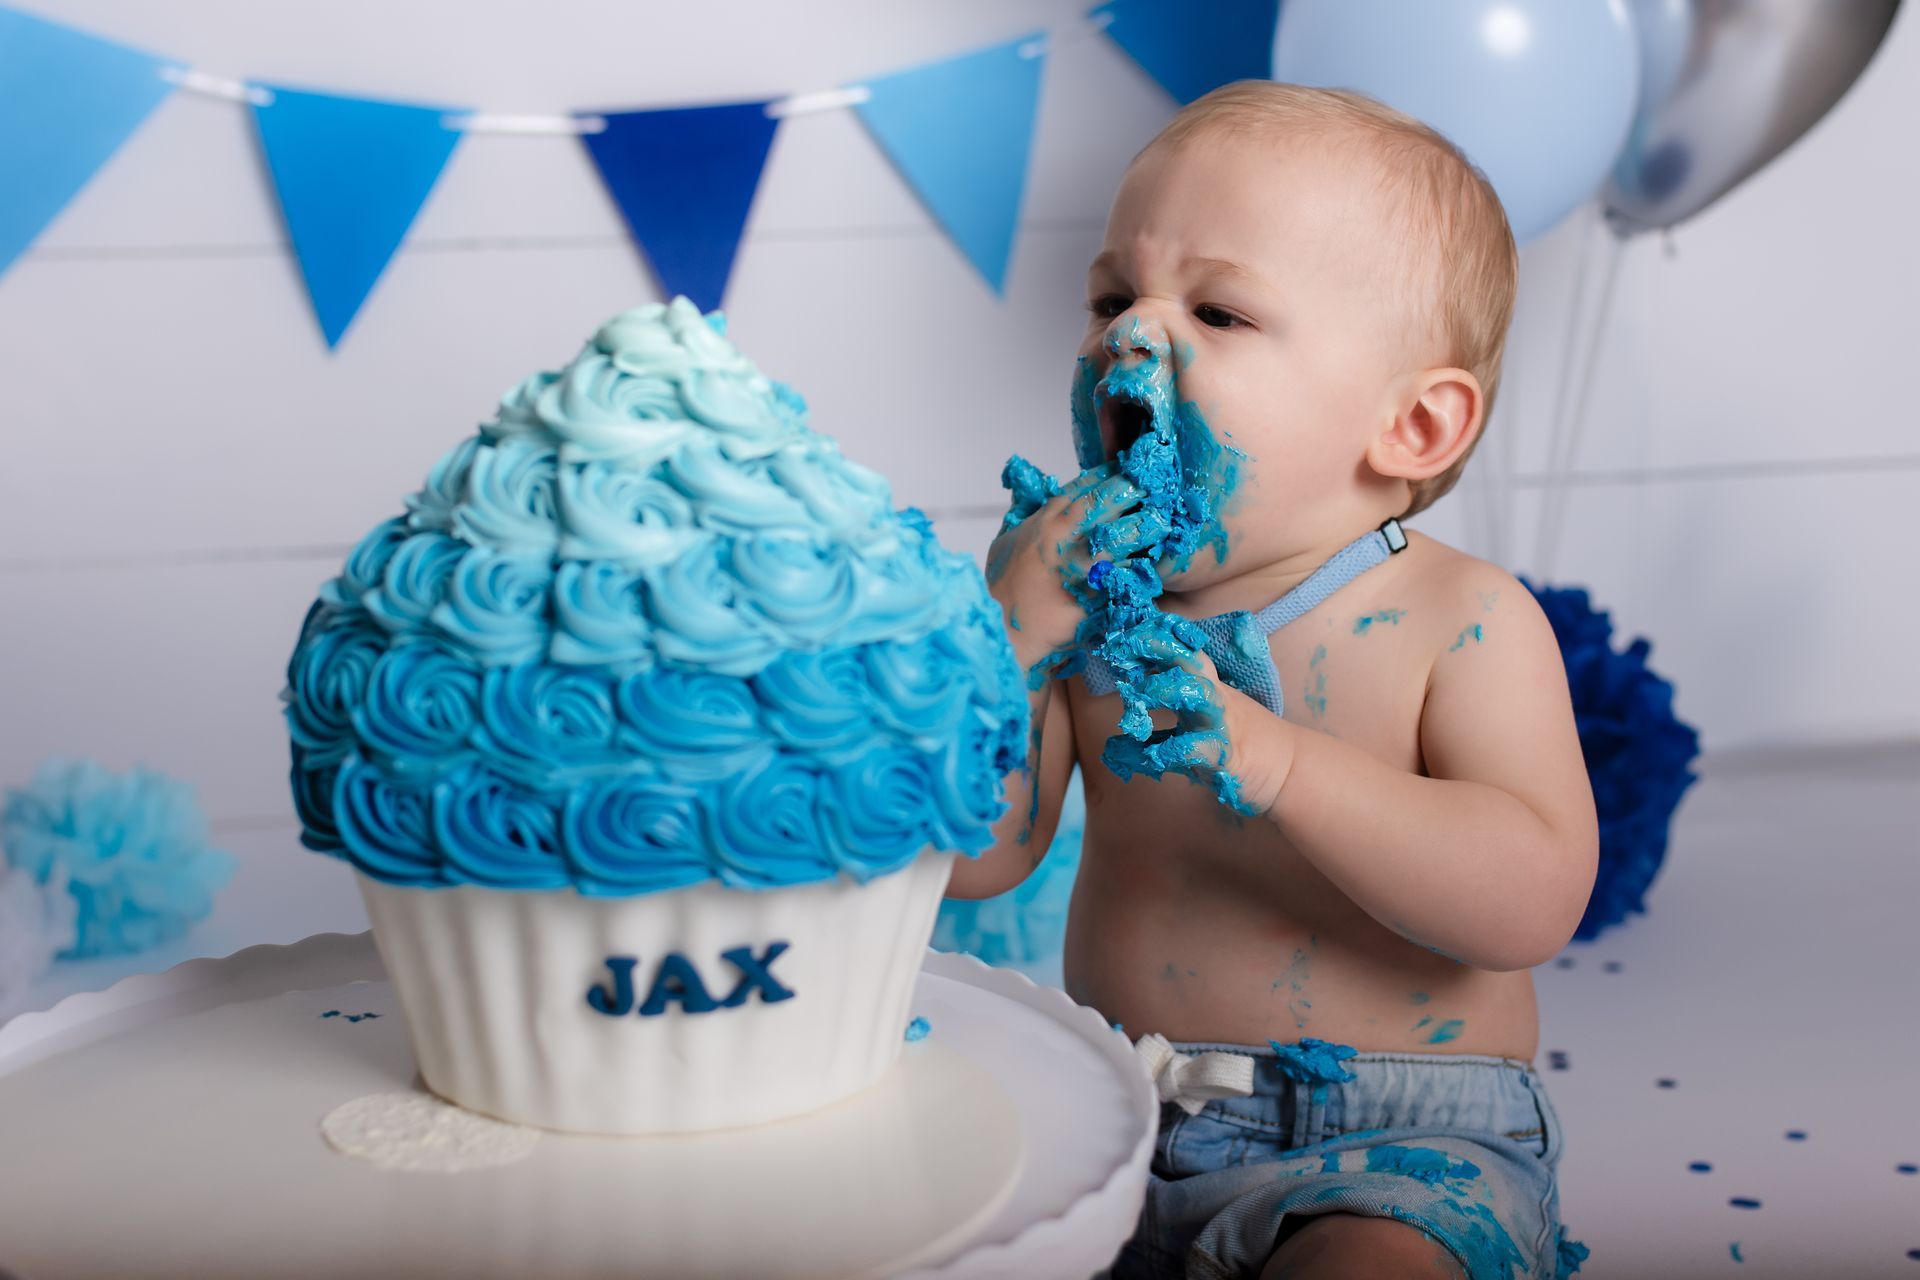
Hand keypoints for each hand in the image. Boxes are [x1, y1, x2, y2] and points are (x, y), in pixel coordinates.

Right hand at [987, 461, 1161, 678]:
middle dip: (1132, 490)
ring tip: (1166, 520)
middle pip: (1107, 502)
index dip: (1108, 475)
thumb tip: (1024, 493)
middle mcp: (1064, 537)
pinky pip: (1128, 576)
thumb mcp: (1004, 543)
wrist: (1005, 631)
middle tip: (1156, 486)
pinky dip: (1144, 568)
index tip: (1127, 468)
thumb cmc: (1001, 590)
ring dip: (1146, 526)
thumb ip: (1019, 516)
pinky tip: (1159, 562)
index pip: (1082, 487)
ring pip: (1124, 536)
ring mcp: (1081, 565)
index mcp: (1045, 522)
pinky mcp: (1096, 595)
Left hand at [1099, 621, 1287, 815]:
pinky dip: (1172, 751)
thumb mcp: (1195, 731)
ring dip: (1165, 690)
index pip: (1181, 653)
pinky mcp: (1225, 755)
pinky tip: (1152, 755)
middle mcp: (1214, 699)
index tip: (1123, 631)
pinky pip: (1197, 749)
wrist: (1289, 771)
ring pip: (1197, 695)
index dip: (1154, 640)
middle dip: (1160, 647)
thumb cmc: (1236, 747)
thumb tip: (1112, 744)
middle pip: (1190, 662)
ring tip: (1137, 697)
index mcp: (1206, 688)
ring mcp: (1221, 724)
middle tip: (1124, 645)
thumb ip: (1156, 734)